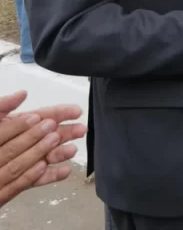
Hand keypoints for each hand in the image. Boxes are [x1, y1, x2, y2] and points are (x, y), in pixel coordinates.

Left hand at [0, 92, 86, 207]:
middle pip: (48, 135)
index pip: (43, 116)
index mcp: (16, 125)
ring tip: (72, 150)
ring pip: (45, 156)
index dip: (59, 112)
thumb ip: (3, 106)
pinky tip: (64, 171)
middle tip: (81, 130)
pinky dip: (51, 176)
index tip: (75, 111)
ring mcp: (21, 160)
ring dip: (60, 153)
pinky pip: (36, 179)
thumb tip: (22, 94)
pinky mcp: (17, 181)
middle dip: (66, 132)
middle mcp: (22, 142)